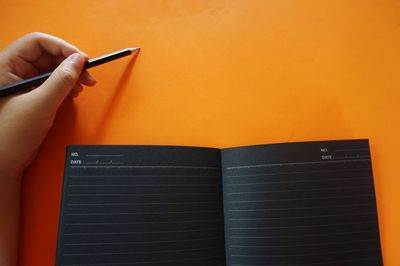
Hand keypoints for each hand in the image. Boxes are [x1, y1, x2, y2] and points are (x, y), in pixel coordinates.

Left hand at [0, 32, 95, 180]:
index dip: (62, 48)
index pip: (37, 42)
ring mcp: (22, 83)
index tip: (82, 59)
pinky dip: (66, 85)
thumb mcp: (40, 105)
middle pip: (47, 54)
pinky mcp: (31, 94)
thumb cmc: (10, 136)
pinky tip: (73, 93)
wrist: (4, 162)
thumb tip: (78, 61)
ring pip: (51, 68)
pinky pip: (51, 81)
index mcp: (5, 66)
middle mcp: (13, 70)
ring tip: (83, 86)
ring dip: (70, 75)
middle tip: (88, 75)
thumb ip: (60, 81)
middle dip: (70, 63)